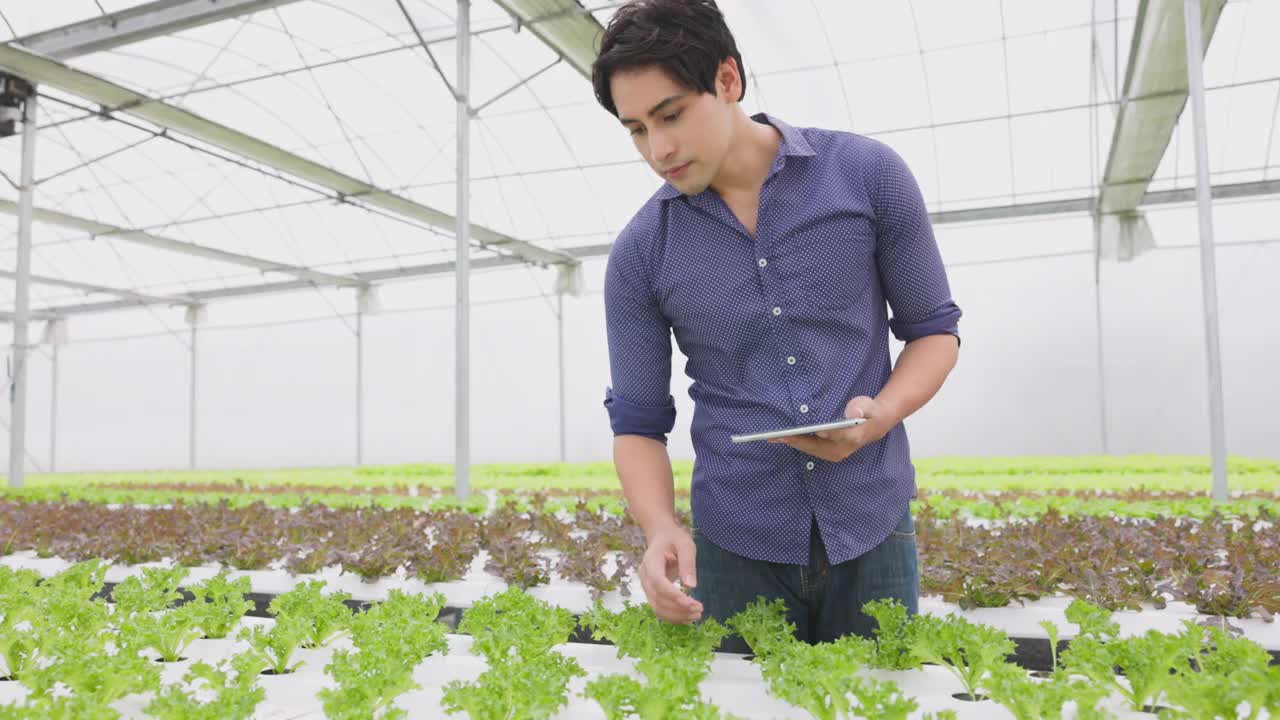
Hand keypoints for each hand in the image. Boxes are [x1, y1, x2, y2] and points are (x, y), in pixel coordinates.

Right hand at [638, 525, 701, 623]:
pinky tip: (687, 617)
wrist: (661, 537)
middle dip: (678, 608)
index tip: (692, 603)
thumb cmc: (674, 539)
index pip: (658, 582)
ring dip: (676, 616)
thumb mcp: (685, 544)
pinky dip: (673, 616)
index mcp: (650, 561)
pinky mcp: (652, 592)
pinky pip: (659, 609)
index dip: (673, 595)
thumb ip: (688, 563)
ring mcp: (646, 586)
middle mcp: (644, 576)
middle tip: (699, 610)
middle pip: (657, 599)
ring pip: (657, 608)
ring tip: (696, 616)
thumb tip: (691, 586)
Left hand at [768, 396, 893, 461]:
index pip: (836, 436)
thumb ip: (861, 407)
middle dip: (797, 440)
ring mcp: (835, 454)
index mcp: (854, 436)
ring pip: (811, 449)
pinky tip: (783, 438)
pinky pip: (810, 449)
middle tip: (778, 436)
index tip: (811, 431)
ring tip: (774, 438)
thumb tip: (855, 412)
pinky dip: (797, 444)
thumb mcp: (867, 405)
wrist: (873, 426)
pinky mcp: (829, 454)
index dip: (823, 433)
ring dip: (793, 443)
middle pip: (817, 446)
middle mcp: (843, 449)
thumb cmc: (868, 412)